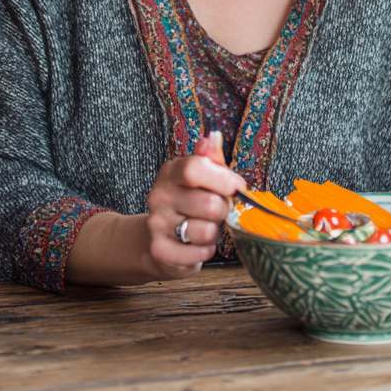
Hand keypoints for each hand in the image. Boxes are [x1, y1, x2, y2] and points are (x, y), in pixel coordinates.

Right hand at [66, 131, 244, 286]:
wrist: (156, 239)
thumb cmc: (187, 203)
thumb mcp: (199, 177)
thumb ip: (209, 158)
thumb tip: (214, 136)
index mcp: (170, 172)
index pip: (196, 168)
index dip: (224, 179)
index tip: (235, 187)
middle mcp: (159, 196)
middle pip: (210, 204)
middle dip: (224, 210)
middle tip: (218, 211)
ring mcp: (157, 224)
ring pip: (207, 231)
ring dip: (214, 233)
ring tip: (204, 227)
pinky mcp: (160, 252)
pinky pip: (200, 254)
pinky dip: (206, 251)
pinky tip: (196, 245)